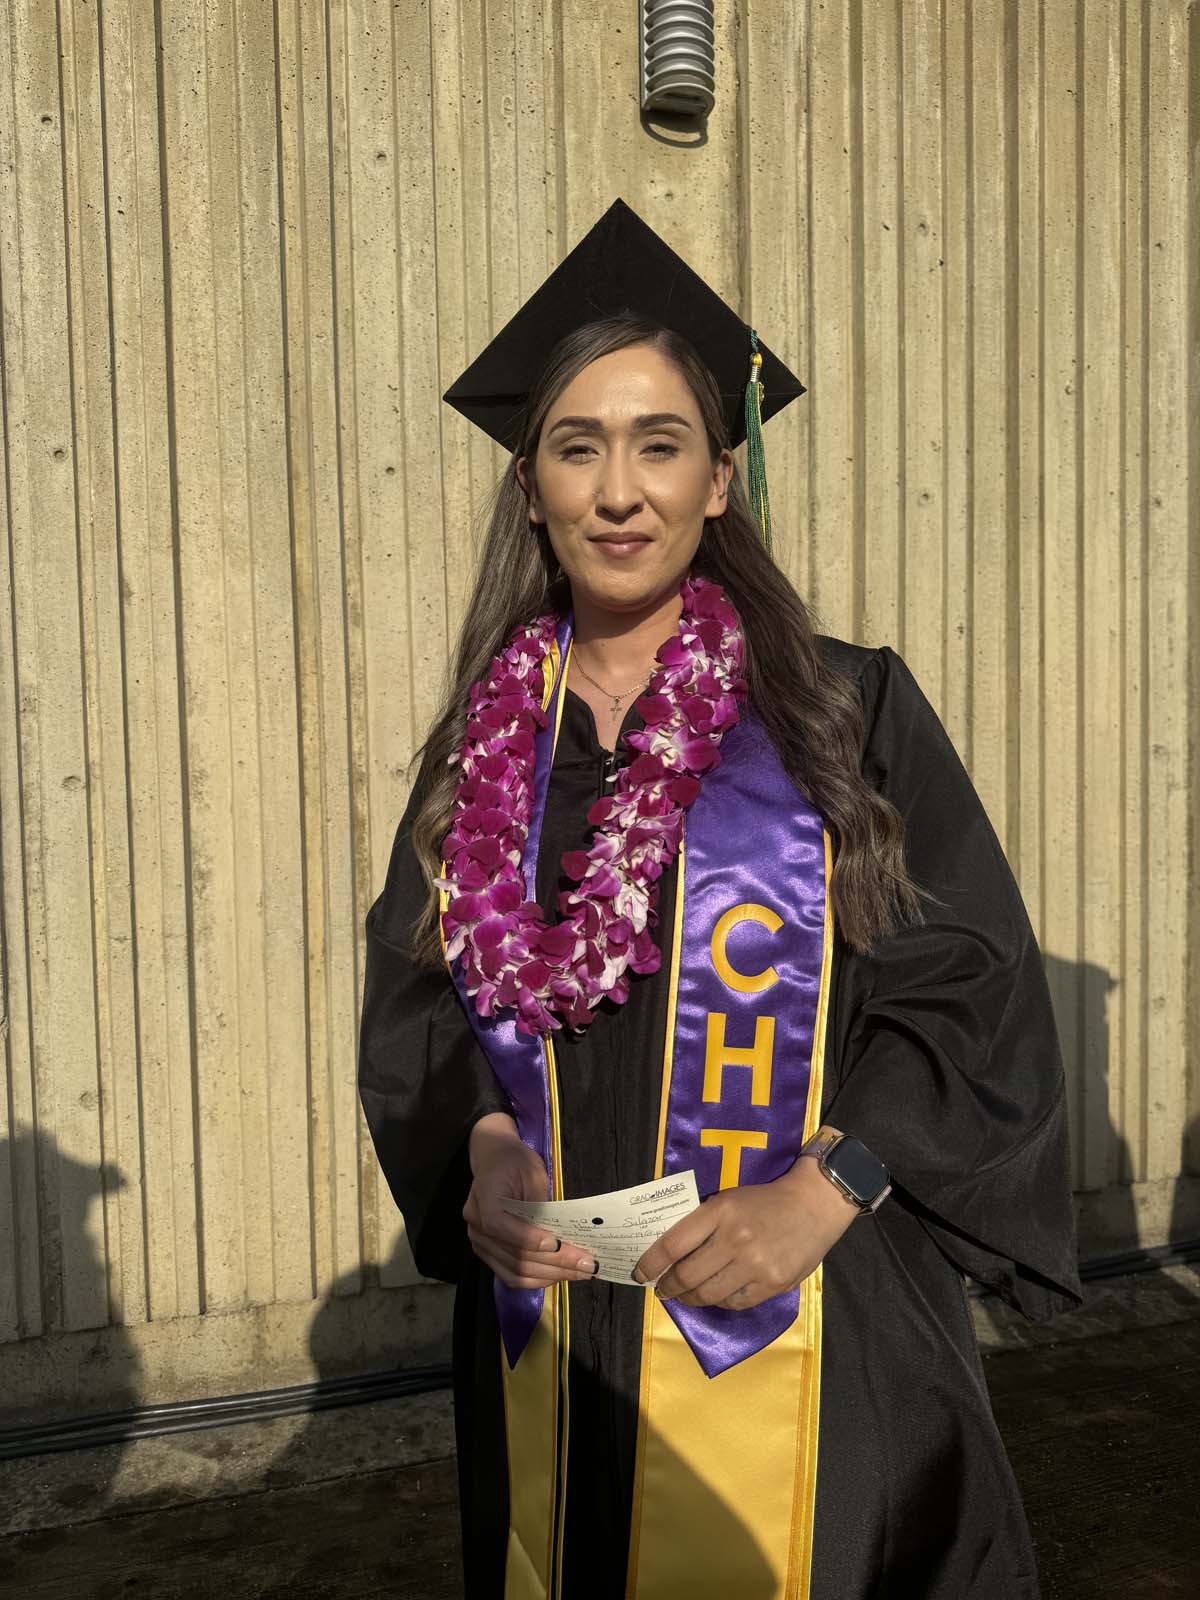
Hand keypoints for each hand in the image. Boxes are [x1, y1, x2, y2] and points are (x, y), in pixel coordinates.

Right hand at [464, 1113, 598, 1288]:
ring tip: (580, 1272)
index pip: (504, 1228)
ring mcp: (480, 1244)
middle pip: (516, 1256)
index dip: (532, 1240)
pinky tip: (560, 1274)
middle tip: (587, 1264)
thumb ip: (542, 1205)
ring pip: (516, 1272)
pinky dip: (537, 1279)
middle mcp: (476, 1228)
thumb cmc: (514, 1162)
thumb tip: (565, 1235)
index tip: (561, 1245)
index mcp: (484, 1201)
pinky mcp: (489, 1254)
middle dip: (556, 1262)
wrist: (495, 1160)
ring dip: (551, 1275)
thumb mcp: (532, 1173)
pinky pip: (512, 1275)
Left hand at [632, 1154, 859, 1309]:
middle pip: (687, 1275)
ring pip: (708, 1294)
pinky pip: (734, 1303)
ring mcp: (755, 1264)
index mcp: (720, 1211)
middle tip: (662, 1289)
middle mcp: (735, 1238)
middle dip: (668, 1287)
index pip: (673, 1244)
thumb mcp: (729, 1200)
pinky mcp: (772, 1284)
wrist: (814, 1205)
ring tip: (685, 1296)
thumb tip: (671, 1253)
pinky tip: (716, 1295)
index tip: (641, 1273)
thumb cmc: (765, 1200)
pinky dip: (719, 1302)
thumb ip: (703, 1223)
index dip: (651, 1263)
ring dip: (690, 1299)